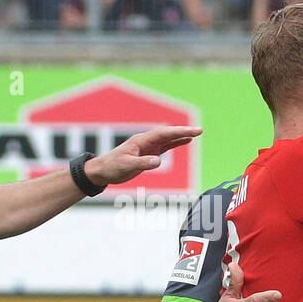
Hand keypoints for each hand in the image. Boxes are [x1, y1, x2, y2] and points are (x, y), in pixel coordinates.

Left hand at [85, 126, 201, 186]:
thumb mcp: (127, 166)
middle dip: (184, 131)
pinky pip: (165, 147)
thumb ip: (142, 163)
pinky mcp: (148, 154)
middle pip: (168, 134)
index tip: (193, 131)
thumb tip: (158, 161)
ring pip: (168, 139)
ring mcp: (148, 147)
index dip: (179, 132)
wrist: (102, 171)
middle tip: (200, 130)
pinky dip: (175, 143)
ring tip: (196, 133)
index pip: (164, 134)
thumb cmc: (112, 167)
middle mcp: (146, 141)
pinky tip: (185, 141)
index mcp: (141, 140)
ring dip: (181, 136)